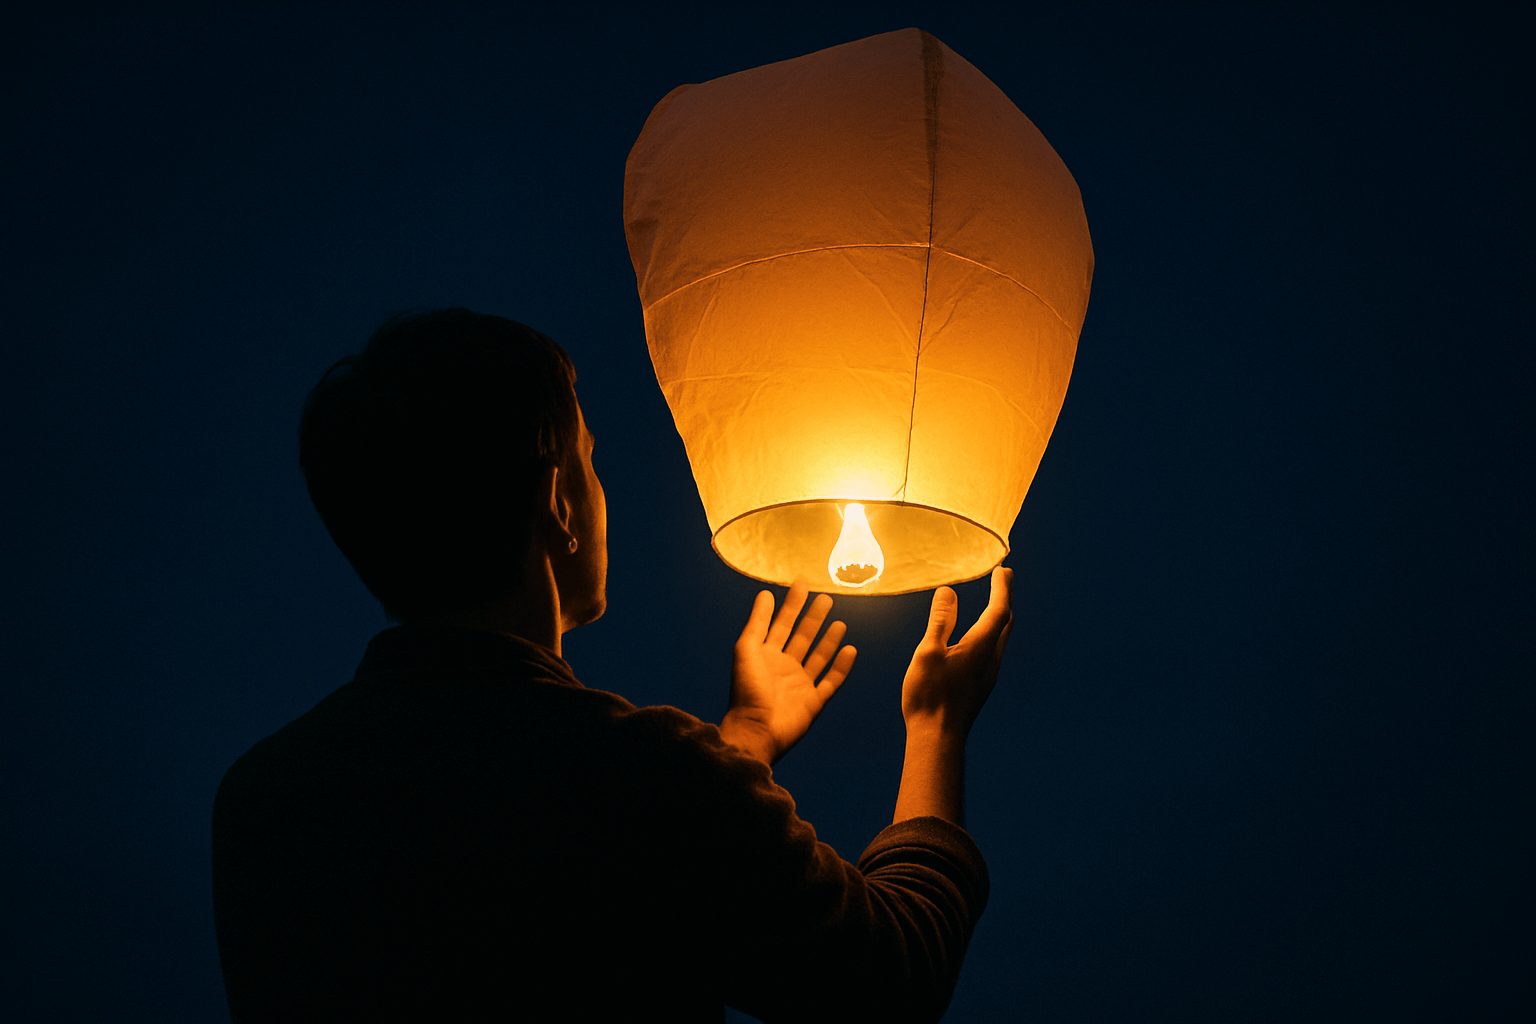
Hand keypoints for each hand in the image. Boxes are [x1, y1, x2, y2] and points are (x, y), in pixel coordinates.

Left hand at [720, 581, 856, 764]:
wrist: (756, 729)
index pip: (782, 624)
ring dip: (829, 640)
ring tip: (840, 622)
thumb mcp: (747, 649)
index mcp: (766, 655)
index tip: (803, 585)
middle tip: (826, 598)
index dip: (792, 605)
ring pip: (819, 657)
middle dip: (814, 617)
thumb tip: (765, 594)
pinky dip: (841, 666)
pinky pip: (831, 681)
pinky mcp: (814, 702)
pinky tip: (850, 649)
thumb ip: (757, 622)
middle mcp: (783, 668)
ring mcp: (800, 685)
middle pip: (803, 637)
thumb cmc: (747, 689)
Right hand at [901, 566, 1013, 735]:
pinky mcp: (981, 686)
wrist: (937, 738)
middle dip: (1004, 599)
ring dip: (999, 617)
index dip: (1001, 588)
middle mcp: (990, 660)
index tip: (1002, 570)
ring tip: (994, 604)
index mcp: (980, 647)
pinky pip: (992, 651)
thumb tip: (949, 592)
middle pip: (1006, 623)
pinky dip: (991, 633)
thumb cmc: (929, 695)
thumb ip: (940, 621)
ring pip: (1001, 639)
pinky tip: (979, 639)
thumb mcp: (928, 652)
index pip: (998, 610)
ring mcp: (988, 675)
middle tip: (1003, 579)